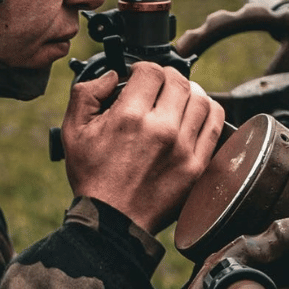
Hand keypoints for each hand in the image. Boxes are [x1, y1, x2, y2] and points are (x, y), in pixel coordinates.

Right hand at [61, 62, 223, 234]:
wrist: (112, 220)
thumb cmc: (92, 177)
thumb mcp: (72, 131)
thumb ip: (86, 93)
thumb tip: (112, 76)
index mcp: (129, 117)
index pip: (151, 71)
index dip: (142, 68)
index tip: (137, 77)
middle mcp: (161, 129)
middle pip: (178, 80)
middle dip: (165, 77)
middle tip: (155, 87)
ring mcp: (184, 148)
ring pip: (201, 98)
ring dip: (189, 92)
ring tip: (176, 99)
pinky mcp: (197, 165)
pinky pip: (215, 124)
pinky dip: (207, 112)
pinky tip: (192, 115)